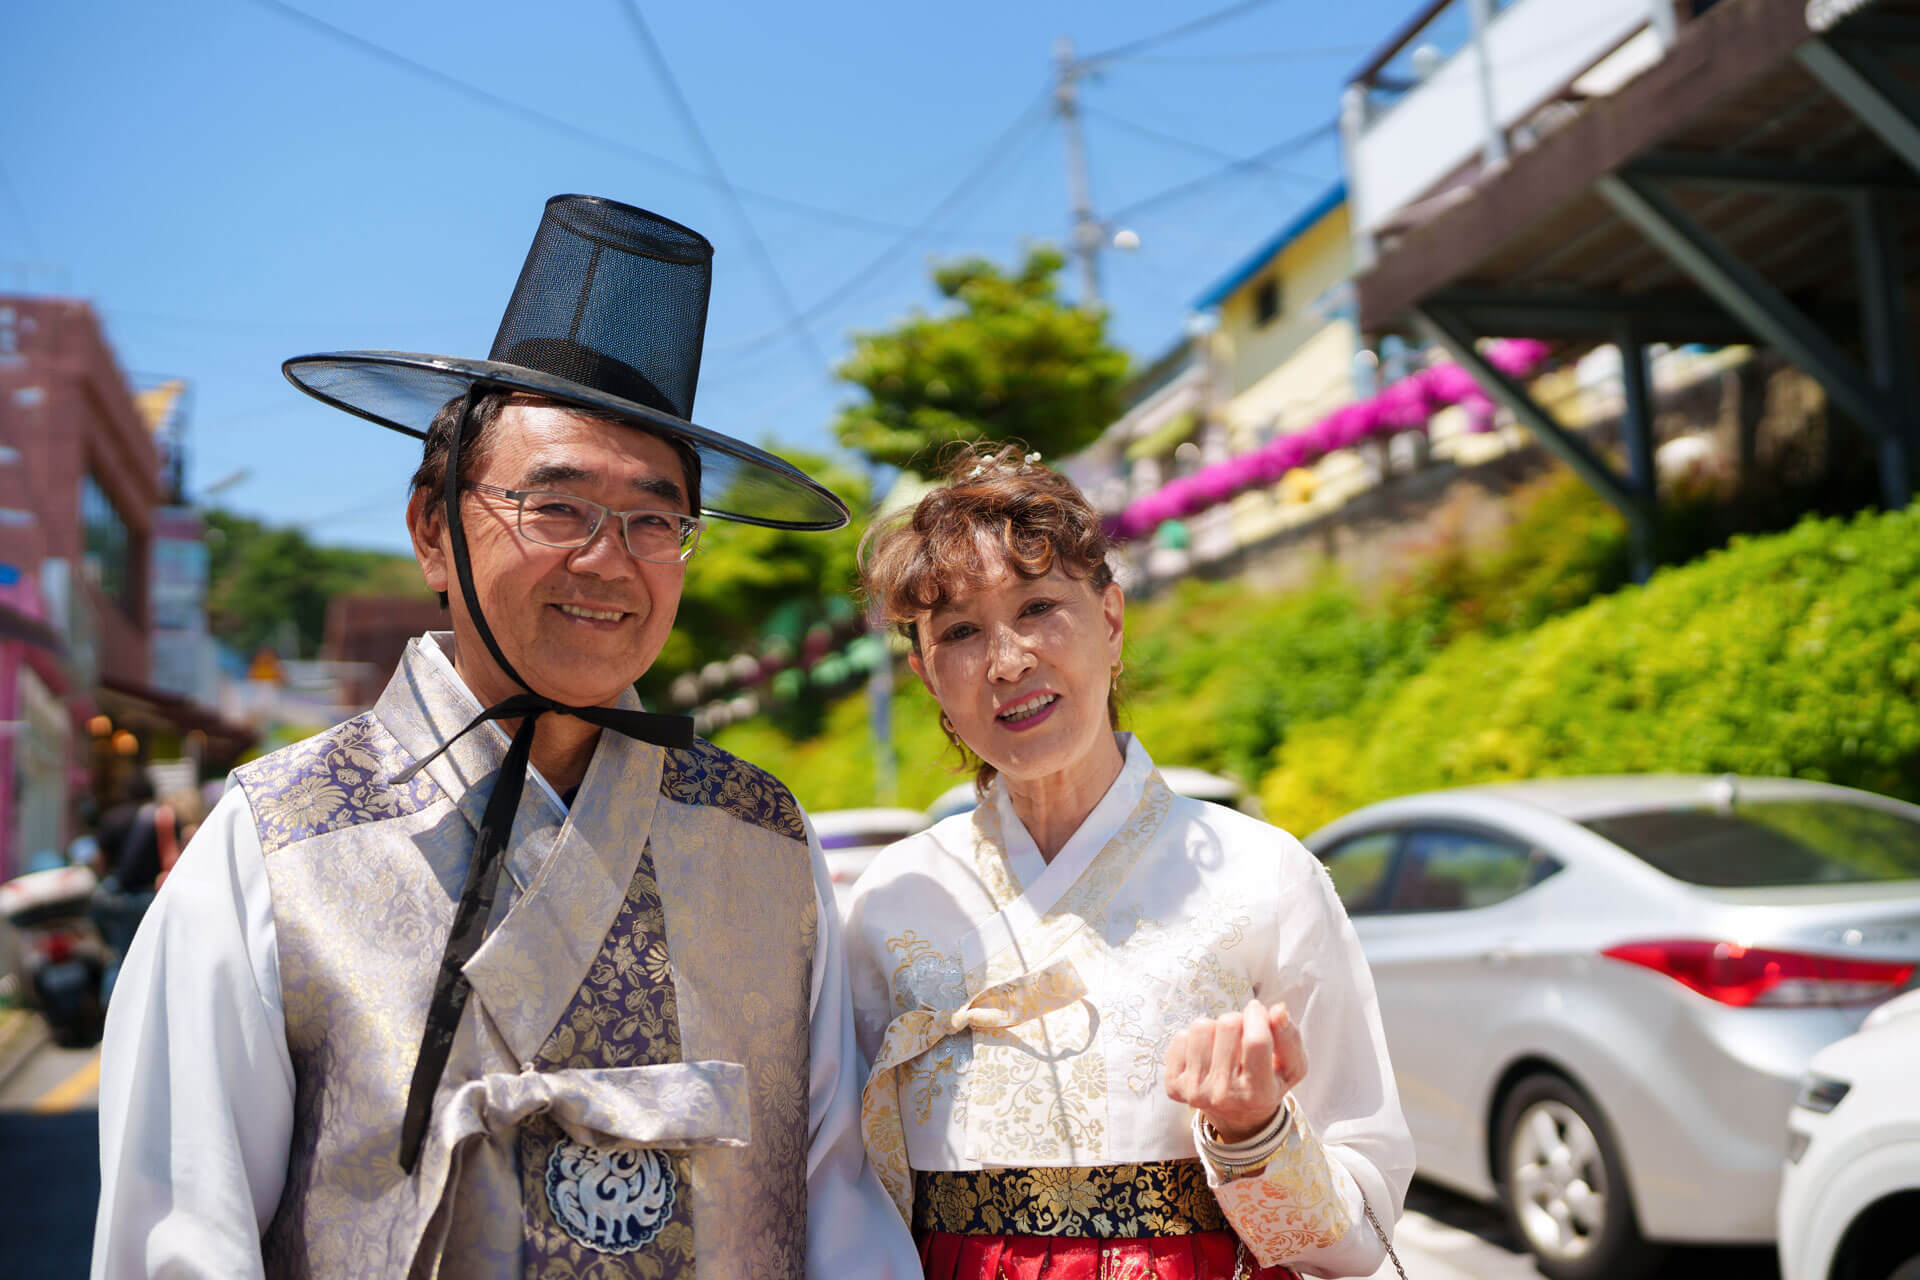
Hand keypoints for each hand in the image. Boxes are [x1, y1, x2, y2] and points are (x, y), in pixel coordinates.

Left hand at [1163, 998, 1306, 1142]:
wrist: (1238, 1117)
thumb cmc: (1267, 1084)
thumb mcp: (1291, 1068)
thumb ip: (1289, 1037)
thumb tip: (1278, 1009)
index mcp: (1258, 1094)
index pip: (1256, 1041)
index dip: (1257, 1016)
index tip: (1257, 1011)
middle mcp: (1223, 1095)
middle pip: (1228, 1025)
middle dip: (1238, 1020)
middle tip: (1241, 1035)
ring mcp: (1195, 1091)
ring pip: (1202, 1026)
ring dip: (1215, 1028)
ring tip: (1223, 1045)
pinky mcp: (1173, 1085)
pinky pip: (1180, 1037)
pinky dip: (1194, 1039)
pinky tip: (1206, 1055)